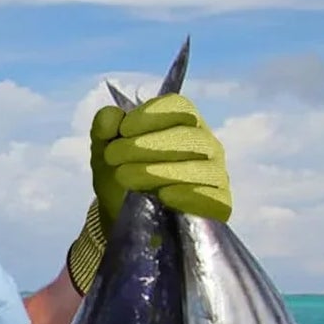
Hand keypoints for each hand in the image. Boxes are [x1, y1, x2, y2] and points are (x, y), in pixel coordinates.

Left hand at [67, 94, 230, 292]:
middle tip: (114, 156)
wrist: (122, 215)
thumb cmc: (121, 173)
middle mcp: (205, 144)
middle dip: (147, 145)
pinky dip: (187, 195)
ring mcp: (215, 173)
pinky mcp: (218, 203)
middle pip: (188, 135)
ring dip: (159, 170)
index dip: (152, 115)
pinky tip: (164, 196)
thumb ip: (104, 128)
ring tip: (126, 176)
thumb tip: (110, 117)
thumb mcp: (105, 149)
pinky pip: (211, 197)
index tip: (123, 130)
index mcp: (183, 123)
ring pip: (198, 166)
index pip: (180, 108)